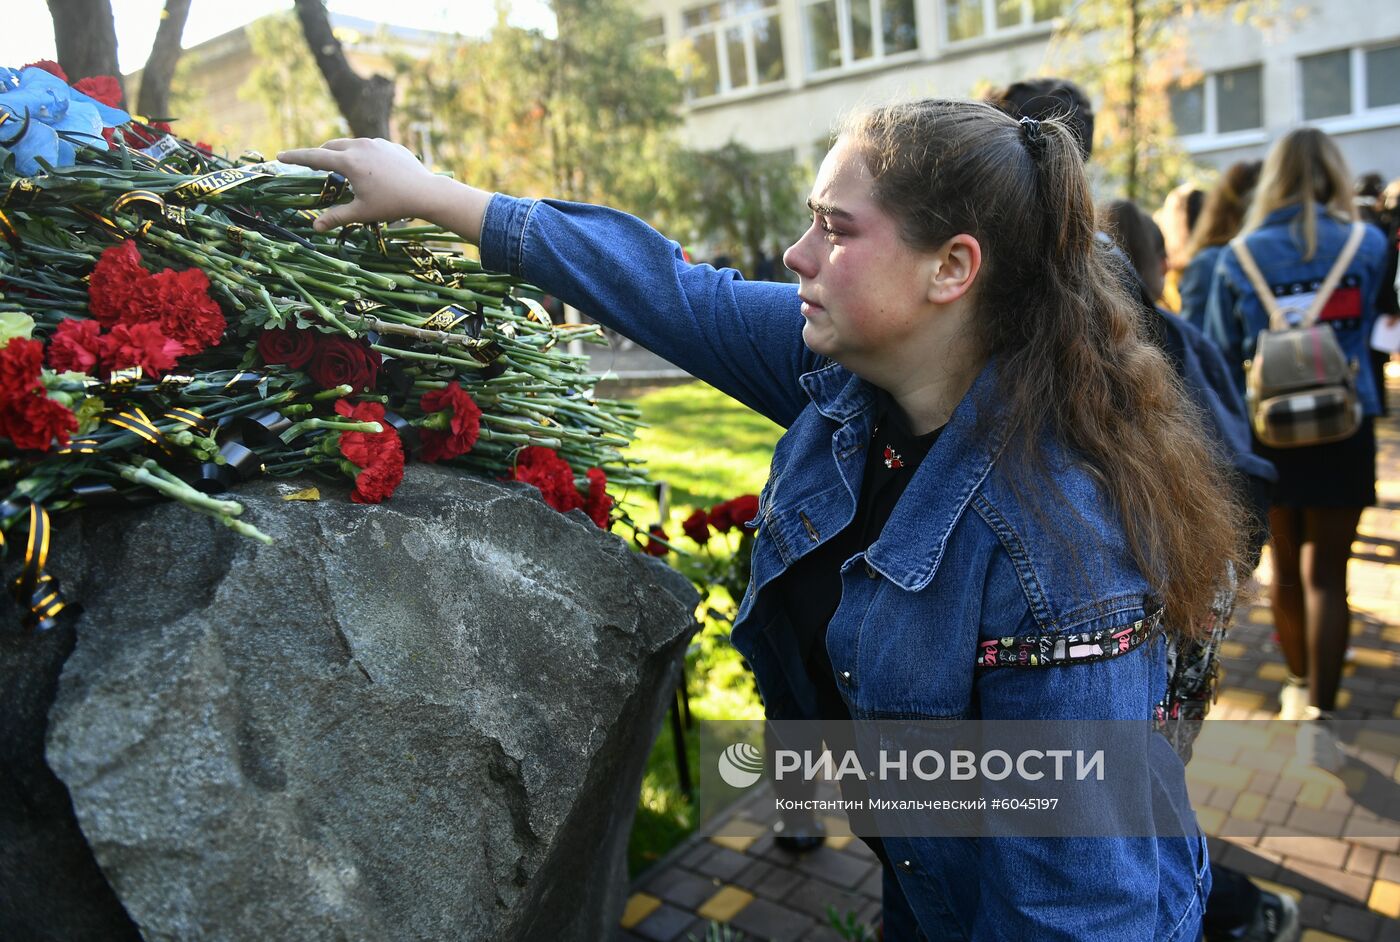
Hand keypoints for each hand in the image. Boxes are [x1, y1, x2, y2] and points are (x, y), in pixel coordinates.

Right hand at [277, 138, 444, 231]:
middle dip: (319, 154)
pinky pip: (369, 147)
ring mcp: (376, 142)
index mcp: (349, 162)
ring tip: (341, 168)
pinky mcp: (390, 144)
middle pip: (331, 146)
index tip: (280, 156)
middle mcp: (360, 146)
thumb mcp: (362, 212)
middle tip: (312, 165)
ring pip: (351, 144)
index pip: (314, 157)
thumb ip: (337, 217)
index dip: (296, 157)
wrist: (426, 192)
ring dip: (341, 153)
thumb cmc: (393, 204)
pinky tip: (369, 170)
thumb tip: (315, 228)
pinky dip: (362, 154)